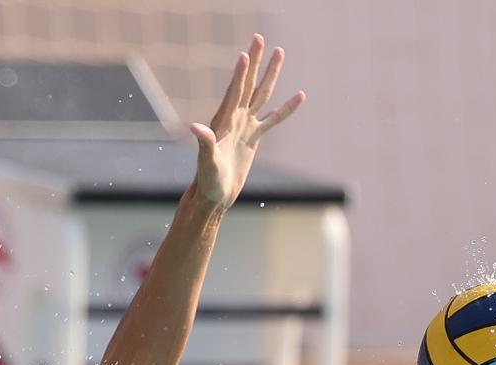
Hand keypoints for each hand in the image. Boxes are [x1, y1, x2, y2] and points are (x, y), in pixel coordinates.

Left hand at [190, 35, 305, 209]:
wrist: (215, 194)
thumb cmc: (208, 180)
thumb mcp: (207, 162)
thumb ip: (204, 143)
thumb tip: (196, 128)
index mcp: (223, 121)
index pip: (234, 92)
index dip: (240, 74)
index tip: (245, 54)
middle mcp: (234, 119)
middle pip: (248, 84)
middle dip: (255, 62)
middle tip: (260, 38)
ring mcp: (245, 126)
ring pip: (261, 95)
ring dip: (270, 74)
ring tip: (279, 52)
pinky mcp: (254, 137)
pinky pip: (274, 119)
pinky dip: (287, 108)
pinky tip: (299, 95)